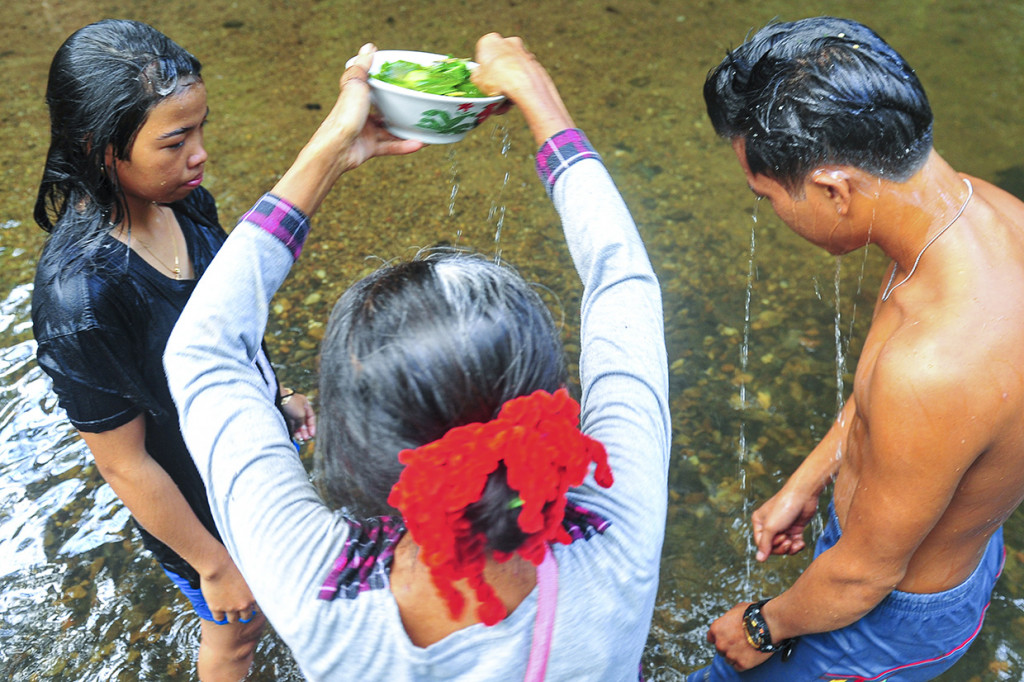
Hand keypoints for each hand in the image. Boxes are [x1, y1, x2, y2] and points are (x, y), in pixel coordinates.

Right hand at [200, 554, 259, 623]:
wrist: (217, 564)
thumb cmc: (235, 562)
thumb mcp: (252, 572)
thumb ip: (257, 581)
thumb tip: (265, 584)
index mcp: (255, 595)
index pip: (259, 609)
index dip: (254, 606)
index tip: (251, 603)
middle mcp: (244, 604)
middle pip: (246, 617)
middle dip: (243, 612)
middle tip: (239, 605)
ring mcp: (230, 607)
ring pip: (233, 619)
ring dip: (231, 614)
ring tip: (228, 606)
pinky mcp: (217, 608)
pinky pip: (219, 619)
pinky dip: (219, 615)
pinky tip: (218, 608)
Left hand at [280, 391, 315, 441]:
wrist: (275, 399)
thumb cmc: (290, 404)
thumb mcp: (301, 414)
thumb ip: (302, 423)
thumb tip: (299, 429)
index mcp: (304, 403)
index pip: (311, 416)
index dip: (312, 426)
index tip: (312, 435)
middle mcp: (297, 407)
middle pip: (303, 421)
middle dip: (305, 431)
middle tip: (306, 438)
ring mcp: (290, 411)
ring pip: (296, 424)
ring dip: (298, 432)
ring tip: (299, 438)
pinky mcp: (283, 415)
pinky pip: (289, 425)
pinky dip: (292, 430)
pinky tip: (293, 435)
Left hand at [327, 43, 425, 171]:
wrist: (337, 148)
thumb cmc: (344, 115)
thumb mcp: (355, 84)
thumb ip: (362, 67)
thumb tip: (369, 47)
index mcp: (357, 99)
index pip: (374, 90)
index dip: (388, 87)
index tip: (404, 84)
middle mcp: (361, 116)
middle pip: (384, 112)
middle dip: (401, 111)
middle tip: (418, 107)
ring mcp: (366, 133)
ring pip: (390, 131)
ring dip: (407, 130)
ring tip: (424, 127)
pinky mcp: (370, 149)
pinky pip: (391, 146)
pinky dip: (404, 145)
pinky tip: (419, 143)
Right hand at [471, 33, 573, 144]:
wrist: (526, 85)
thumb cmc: (498, 80)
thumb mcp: (477, 80)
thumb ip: (476, 75)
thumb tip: (478, 76)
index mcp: (490, 41)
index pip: (482, 54)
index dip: (482, 71)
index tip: (483, 82)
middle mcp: (507, 42)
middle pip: (499, 62)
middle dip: (497, 79)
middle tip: (494, 95)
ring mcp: (523, 51)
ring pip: (512, 70)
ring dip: (508, 85)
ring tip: (504, 103)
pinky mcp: (535, 62)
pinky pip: (523, 75)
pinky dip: (519, 86)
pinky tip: (515, 100)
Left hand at [707, 602, 773, 670]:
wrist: (768, 625)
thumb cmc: (754, 614)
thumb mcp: (736, 609)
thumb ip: (728, 618)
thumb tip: (729, 620)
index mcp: (716, 628)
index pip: (711, 638)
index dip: (719, 638)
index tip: (725, 638)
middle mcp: (720, 643)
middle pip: (720, 649)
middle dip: (728, 647)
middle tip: (739, 643)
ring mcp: (730, 654)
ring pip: (728, 659)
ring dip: (735, 655)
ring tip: (746, 648)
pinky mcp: (741, 663)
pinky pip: (738, 666)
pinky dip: (743, 662)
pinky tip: (749, 655)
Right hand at [751, 484, 820, 561]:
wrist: (804, 496)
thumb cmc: (784, 507)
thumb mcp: (771, 527)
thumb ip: (765, 544)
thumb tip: (759, 559)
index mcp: (759, 522)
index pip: (760, 543)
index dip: (770, 546)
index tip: (780, 538)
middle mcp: (769, 525)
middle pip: (772, 547)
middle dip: (781, 547)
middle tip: (787, 540)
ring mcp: (782, 527)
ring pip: (783, 547)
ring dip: (790, 548)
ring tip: (794, 542)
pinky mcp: (794, 528)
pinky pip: (793, 544)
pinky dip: (797, 546)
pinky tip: (801, 543)